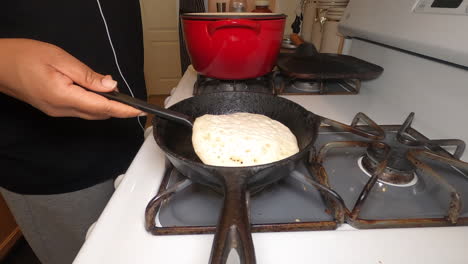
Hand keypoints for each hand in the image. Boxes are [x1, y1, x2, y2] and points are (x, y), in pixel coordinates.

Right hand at [0, 38, 143, 119]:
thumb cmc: (24, 57)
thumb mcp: (60, 60)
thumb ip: (88, 76)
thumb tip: (111, 86)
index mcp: (64, 97)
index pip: (102, 108)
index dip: (123, 110)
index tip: (138, 112)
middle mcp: (61, 109)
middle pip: (98, 114)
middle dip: (117, 109)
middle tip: (132, 102)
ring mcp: (57, 112)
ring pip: (90, 114)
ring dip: (106, 107)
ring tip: (118, 97)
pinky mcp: (54, 109)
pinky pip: (80, 111)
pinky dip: (93, 105)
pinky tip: (97, 95)